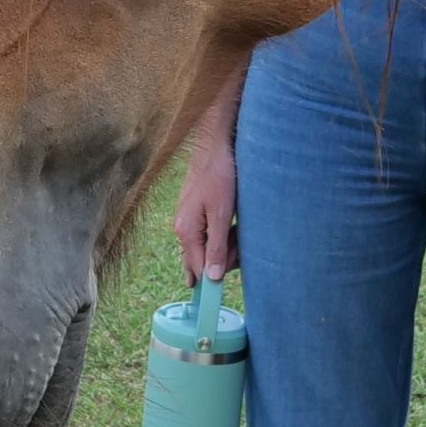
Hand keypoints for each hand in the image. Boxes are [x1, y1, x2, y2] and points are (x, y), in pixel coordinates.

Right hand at [174, 118, 238, 278]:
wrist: (214, 145)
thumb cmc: (218, 175)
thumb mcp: (221, 213)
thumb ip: (217, 246)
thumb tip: (212, 277)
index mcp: (186, 231)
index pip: (197, 269)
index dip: (214, 279)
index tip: (230, 281)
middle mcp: (183, 229)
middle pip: (202, 261)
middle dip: (225, 259)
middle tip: (242, 243)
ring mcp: (189, 221)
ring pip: (208, 248)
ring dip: (227, 246)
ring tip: (240, 229)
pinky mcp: (196, 213)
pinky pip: (210, 235)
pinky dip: (224, 235)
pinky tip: (234, 226)